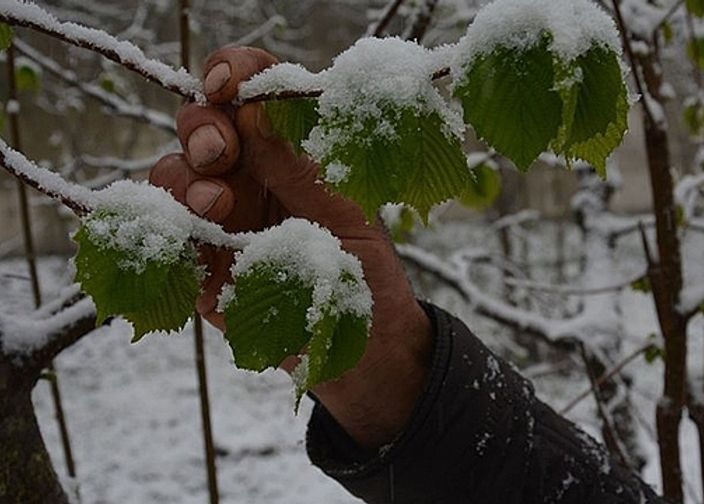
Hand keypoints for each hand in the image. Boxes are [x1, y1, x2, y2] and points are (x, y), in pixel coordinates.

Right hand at [148, 47, 431, 447]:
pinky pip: (164, 238)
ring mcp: (220, 218)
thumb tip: (256, 111)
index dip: (234, 73)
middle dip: (202, 128)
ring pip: (174, 176)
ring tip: (218, 209)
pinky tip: (191, 248)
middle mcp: (251, 175)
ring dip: (185, 183)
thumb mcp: (345, 217)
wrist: (360, 353)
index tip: (227, 85)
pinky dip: (168, 235)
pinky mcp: (200, 265)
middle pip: (202, 126)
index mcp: (291, 151)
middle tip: (219, 153)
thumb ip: (299, 170)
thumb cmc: (366, 275)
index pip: (254, 92)